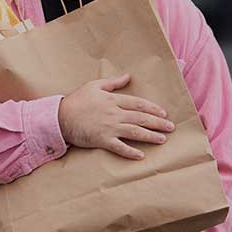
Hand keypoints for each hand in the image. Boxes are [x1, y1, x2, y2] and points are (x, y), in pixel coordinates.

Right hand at [58, 72, 174, 159]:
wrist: (60, 117)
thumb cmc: (77, 100)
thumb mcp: (95, 86)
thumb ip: (113, 83)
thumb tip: (128, 76)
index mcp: (113, 100)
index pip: (138, 104)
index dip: (153, 109)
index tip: (164, 113)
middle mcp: (114, 114)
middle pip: (140, 118)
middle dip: (157, 123)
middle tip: (171, 127)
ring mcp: (109, 128)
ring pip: (134, 132)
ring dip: (150, 136)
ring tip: (162, 139)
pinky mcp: (102, 140)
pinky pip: (119, 148)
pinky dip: (130, 152)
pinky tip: (141, 155)